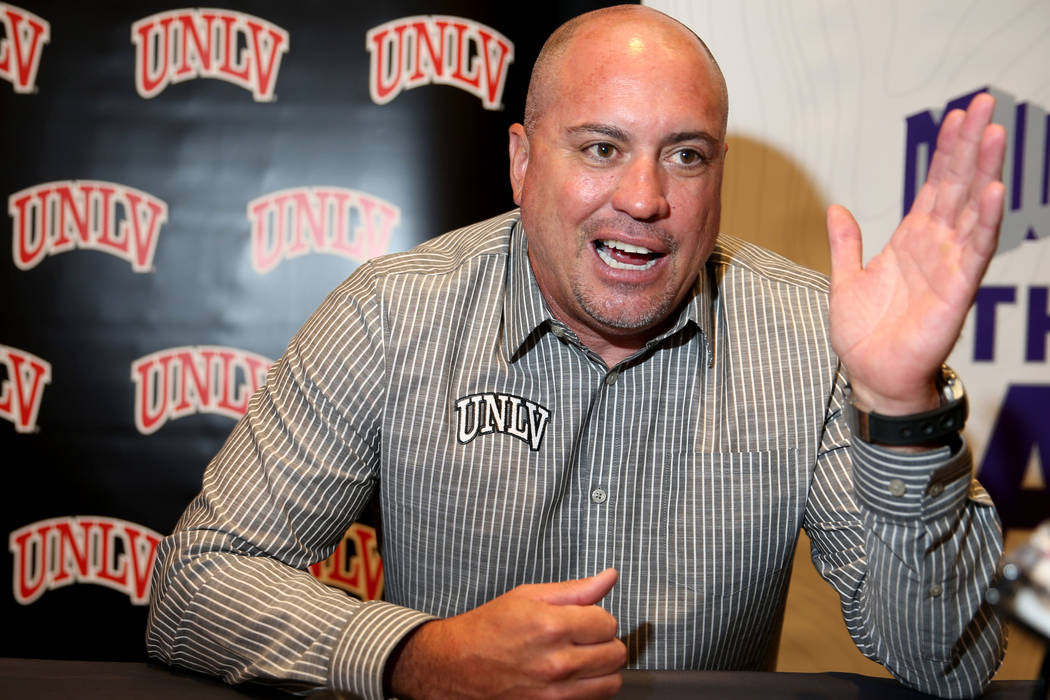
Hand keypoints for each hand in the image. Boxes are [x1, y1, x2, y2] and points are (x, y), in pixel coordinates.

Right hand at [388, 568, 624, 698]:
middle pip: (616, 653)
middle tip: (583, 638)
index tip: (585, 619)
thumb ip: (574, 590)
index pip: (608, 623)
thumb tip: (609, 577)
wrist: (454, 666)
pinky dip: (588, 689)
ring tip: (581, 659)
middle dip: (604, 642)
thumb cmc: (487, 629)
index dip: (598, 618)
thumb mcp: (527, 597)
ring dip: (601, 669)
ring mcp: (555, 693)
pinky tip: (570, 677)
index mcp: (551, 626)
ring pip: (611, 682)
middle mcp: (557, 663)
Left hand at [827, 92, 1006, 414]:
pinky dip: (983, 222)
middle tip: (987, 103)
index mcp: (912, 242)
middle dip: (971, 145)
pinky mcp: (955, 292)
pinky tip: (994, 191)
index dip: (946, 151)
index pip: (935, 186)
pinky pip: (973, 252)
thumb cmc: (865, 334)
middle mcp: (936, 248)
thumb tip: (836, 210)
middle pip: (958, 187)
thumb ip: (845, 243)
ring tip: (996, 133)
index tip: (957, 116)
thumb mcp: (846, 279)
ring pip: (971, 211)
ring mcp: (949, 268)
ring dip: (984, 172)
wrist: (871, 376)